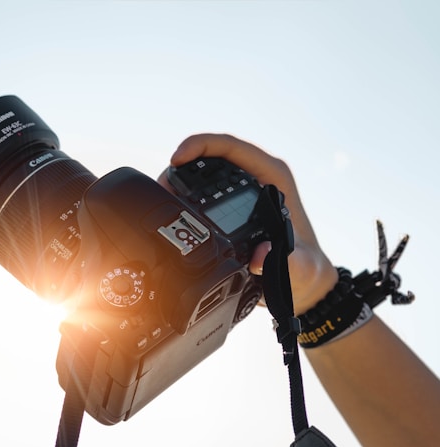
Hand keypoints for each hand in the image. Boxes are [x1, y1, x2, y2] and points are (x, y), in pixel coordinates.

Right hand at [159, 133, 337, 314]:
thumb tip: (260, 255)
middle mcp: (257, 179)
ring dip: (181, 179)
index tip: (178, 158)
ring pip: (205, 172)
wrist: (303, 280)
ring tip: (161, 196)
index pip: (233, 148)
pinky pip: (204, 191)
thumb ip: (287, 261)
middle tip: (162, 184)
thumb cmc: (305, 270)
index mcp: (273, 178)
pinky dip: (186, 195)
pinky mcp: (233, 205)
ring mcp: (243, 191)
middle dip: (183, 163)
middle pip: (213, 156)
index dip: (201, 145)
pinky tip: (172, 208)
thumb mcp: (300, 267)